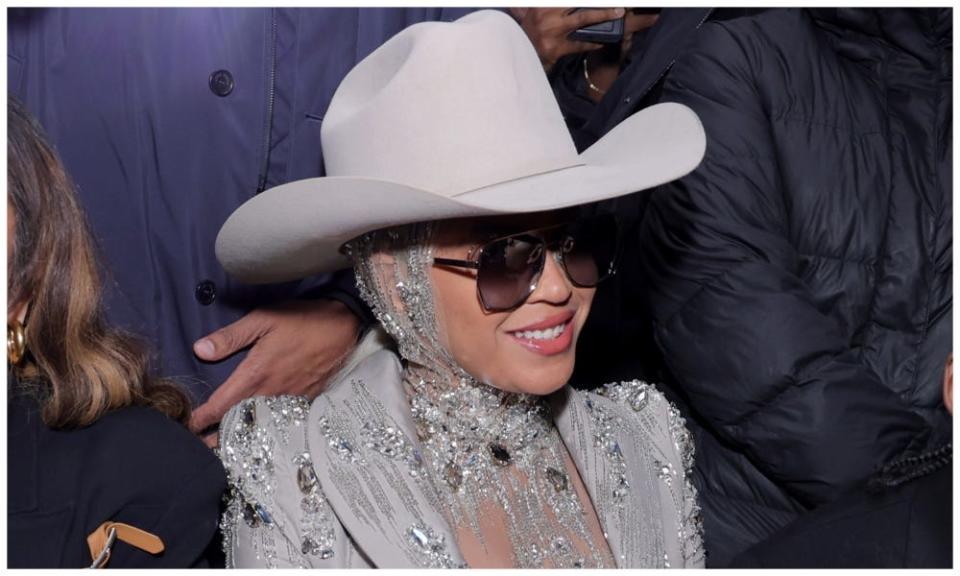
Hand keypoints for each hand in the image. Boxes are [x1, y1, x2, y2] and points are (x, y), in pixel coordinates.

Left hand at [190, 299, 360, 446]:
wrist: (345, 325)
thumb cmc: (302, 319)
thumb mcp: (263, 319)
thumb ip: (231, 336)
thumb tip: (199, 350)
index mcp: (256, 374)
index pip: (221, 404)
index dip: (201, 418)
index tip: (186, 428)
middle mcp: (272, 392)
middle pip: (239, 422)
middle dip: (218, 437)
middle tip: (199, 450)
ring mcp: (291, 399)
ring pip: (261, 424)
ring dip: (242, 435)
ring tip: (225, 446)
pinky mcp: (308, 399)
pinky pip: (283, 419)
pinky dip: (268, 428)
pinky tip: (262, 431)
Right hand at [510, 7, 624, 72]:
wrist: (520, 54)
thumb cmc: (529, 31)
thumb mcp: (532, 11)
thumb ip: (548, 5)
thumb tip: (544, 5)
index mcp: (542, 4)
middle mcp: (547, 14)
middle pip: (578, 2)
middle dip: (599, 2)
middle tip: (617, 3)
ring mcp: (552, 31)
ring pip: (582, 18)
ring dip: (603, 15)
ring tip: (618, 13)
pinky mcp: (555, 48)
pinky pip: (578, 44)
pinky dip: (591, 43)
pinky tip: (601, 42)